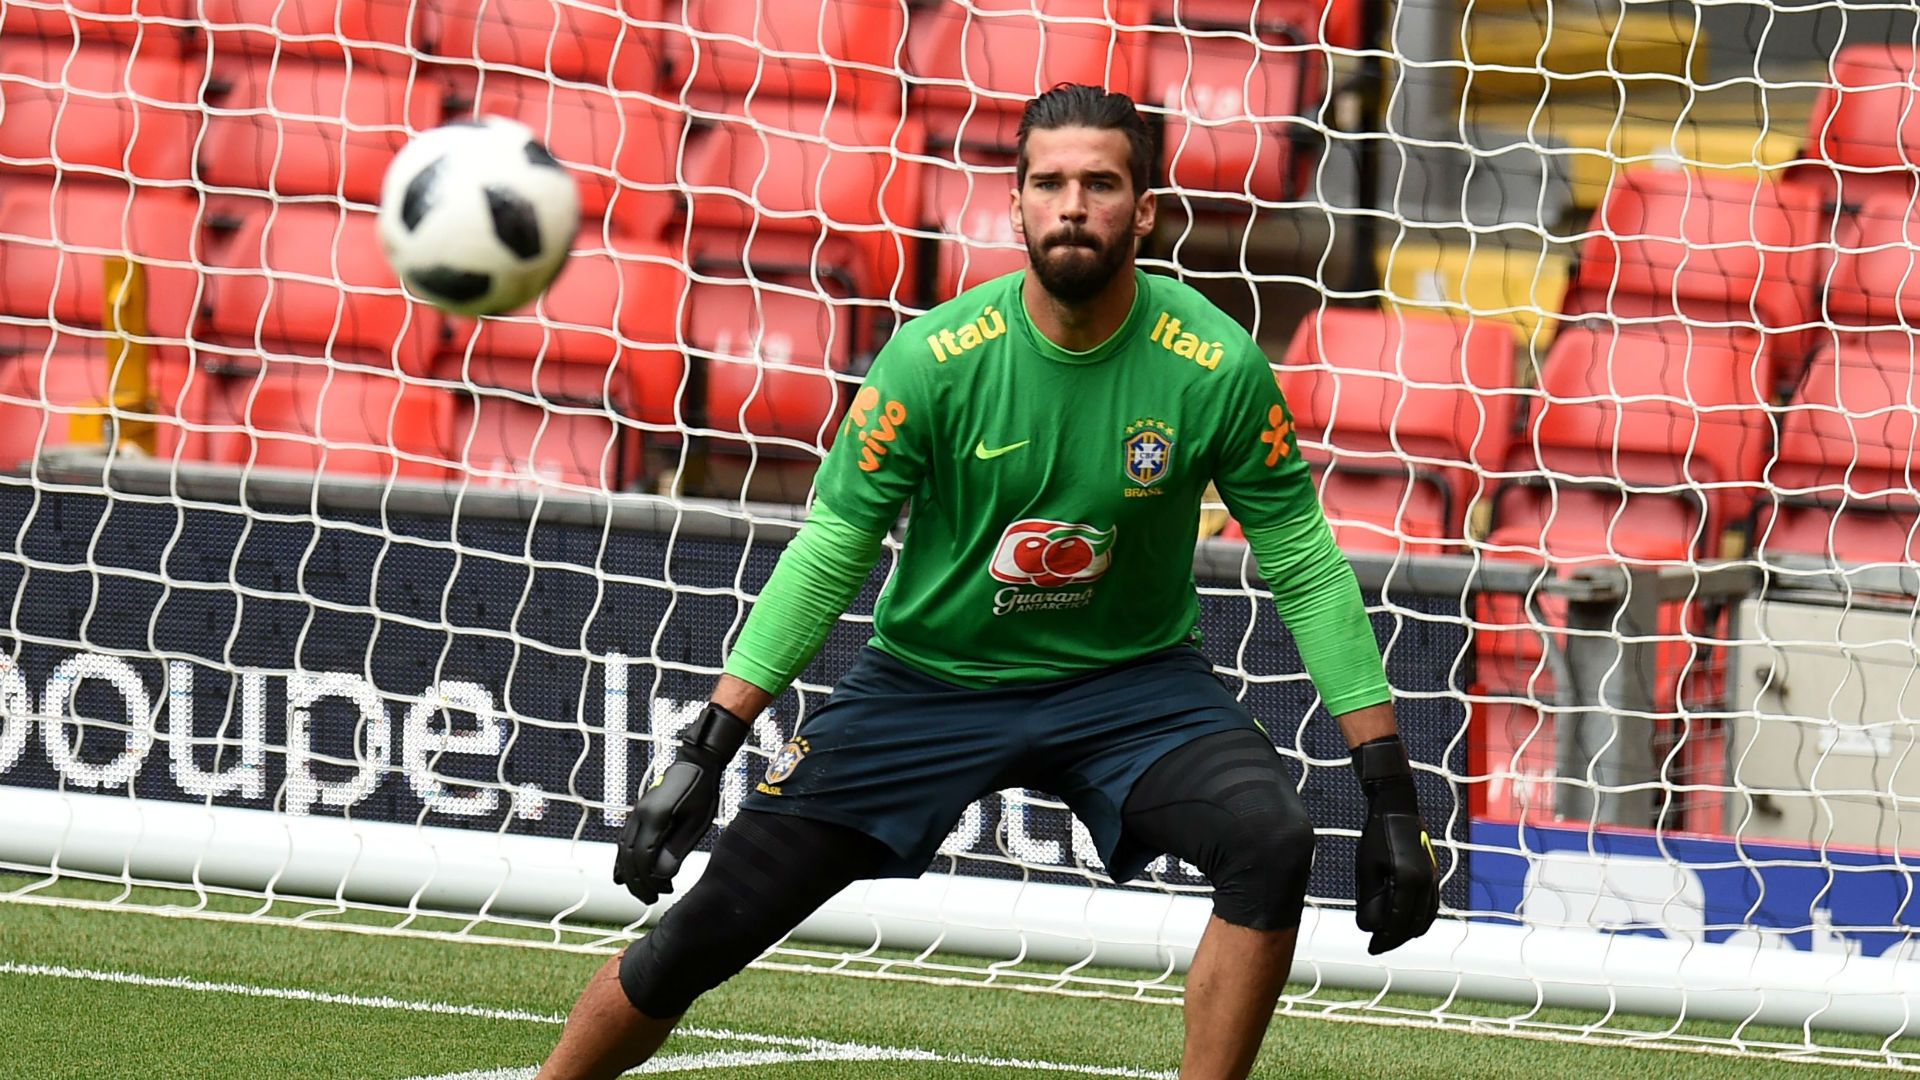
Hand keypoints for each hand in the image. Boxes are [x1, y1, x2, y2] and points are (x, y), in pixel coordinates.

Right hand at [613, 703, 747, 903]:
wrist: (695, 764)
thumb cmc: (701, 792)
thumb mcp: (696, 822)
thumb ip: (678, 848)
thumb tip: (663, 875)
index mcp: (655, 816)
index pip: (644, 857)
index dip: (650, 879)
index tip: (662, 892)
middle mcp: (639, 815)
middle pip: (629, 857)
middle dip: (637, 882)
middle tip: (650, 899)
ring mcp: (635, 813)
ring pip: (622, 850)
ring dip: (629, 875)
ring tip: (642, 892)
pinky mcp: (637, 813)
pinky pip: (623, 841)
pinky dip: (621, 861)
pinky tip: (621, 876)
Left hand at [1350, 736, 1439, 954]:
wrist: (1397, 809)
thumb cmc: (1376, 837)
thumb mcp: (1366, 869)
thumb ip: (1370, 899)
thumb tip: (1369, 927)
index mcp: (1409, 882)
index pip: (1397, 923)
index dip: (1384, 940)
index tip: (1371, 949)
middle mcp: (1427, 883)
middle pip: (1414, 924)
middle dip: (1396, 939)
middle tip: (1379, 946)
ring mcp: (1434, 878)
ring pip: (1427, 917)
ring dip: (1410, 931)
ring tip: (1391, 938)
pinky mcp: (1435, 874)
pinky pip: (1432, 905)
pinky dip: (1421, 918)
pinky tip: (1407, 922)